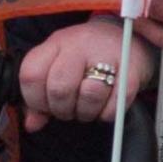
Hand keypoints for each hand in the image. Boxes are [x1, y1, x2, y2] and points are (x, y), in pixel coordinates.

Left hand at [19, 17, 147, 129]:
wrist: (128, 37)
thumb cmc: (86, 57)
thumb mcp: (58, 65)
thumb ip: (40, 94)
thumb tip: (31, 124)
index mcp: (56, 43)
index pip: (31, 75)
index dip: (34, 100)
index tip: (45, 106)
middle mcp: (79, 45)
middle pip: (59, 88)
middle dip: (61, 110)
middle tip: (68, 110)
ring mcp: (107, 56)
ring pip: (89, 95)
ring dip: (85, 112)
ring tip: (87, 108)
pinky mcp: (131, 71)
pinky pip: (115, 105)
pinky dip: (107, 114)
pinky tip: (105, 107)